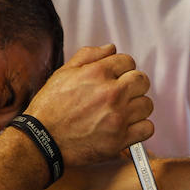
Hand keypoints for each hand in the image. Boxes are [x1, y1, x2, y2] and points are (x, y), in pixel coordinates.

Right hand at [25, 44, 153, 167]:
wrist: (42, 141)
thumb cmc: (49, 108)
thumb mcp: (63, 73)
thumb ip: (89, 56)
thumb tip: (111, 48)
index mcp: (98, 73)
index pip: (128, 61)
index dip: (122, 69)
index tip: (116, 78)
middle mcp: (111, 93)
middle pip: (142, 81)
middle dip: (133, 85)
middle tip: (121, 94)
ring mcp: (117, 117)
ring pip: (146, 104)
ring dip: (136, 107)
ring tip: (121, 112)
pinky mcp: (120, 139)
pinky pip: (147, 128)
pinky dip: (140, 128)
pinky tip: (126, 127)